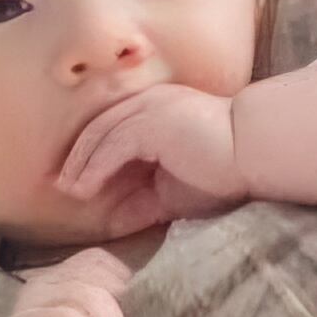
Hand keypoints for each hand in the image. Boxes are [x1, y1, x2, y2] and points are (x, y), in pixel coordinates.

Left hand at [57, 84, 247, 233]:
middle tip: (57, 183)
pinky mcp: (153, 122)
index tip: (75, 178)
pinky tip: (83, 189)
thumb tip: (118, 215)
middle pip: (101, 126)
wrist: (259, 153)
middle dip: (76, 156)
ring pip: (102, 133)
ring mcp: (152, 108)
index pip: (115, 127)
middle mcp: (152, 101)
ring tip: (68, 190)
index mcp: (160, 109)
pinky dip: (94, 169)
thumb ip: (148, 193)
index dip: (91, 153)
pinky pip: (113, 145)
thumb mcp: (177, 186)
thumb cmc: (228, 171)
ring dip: (80, 164)